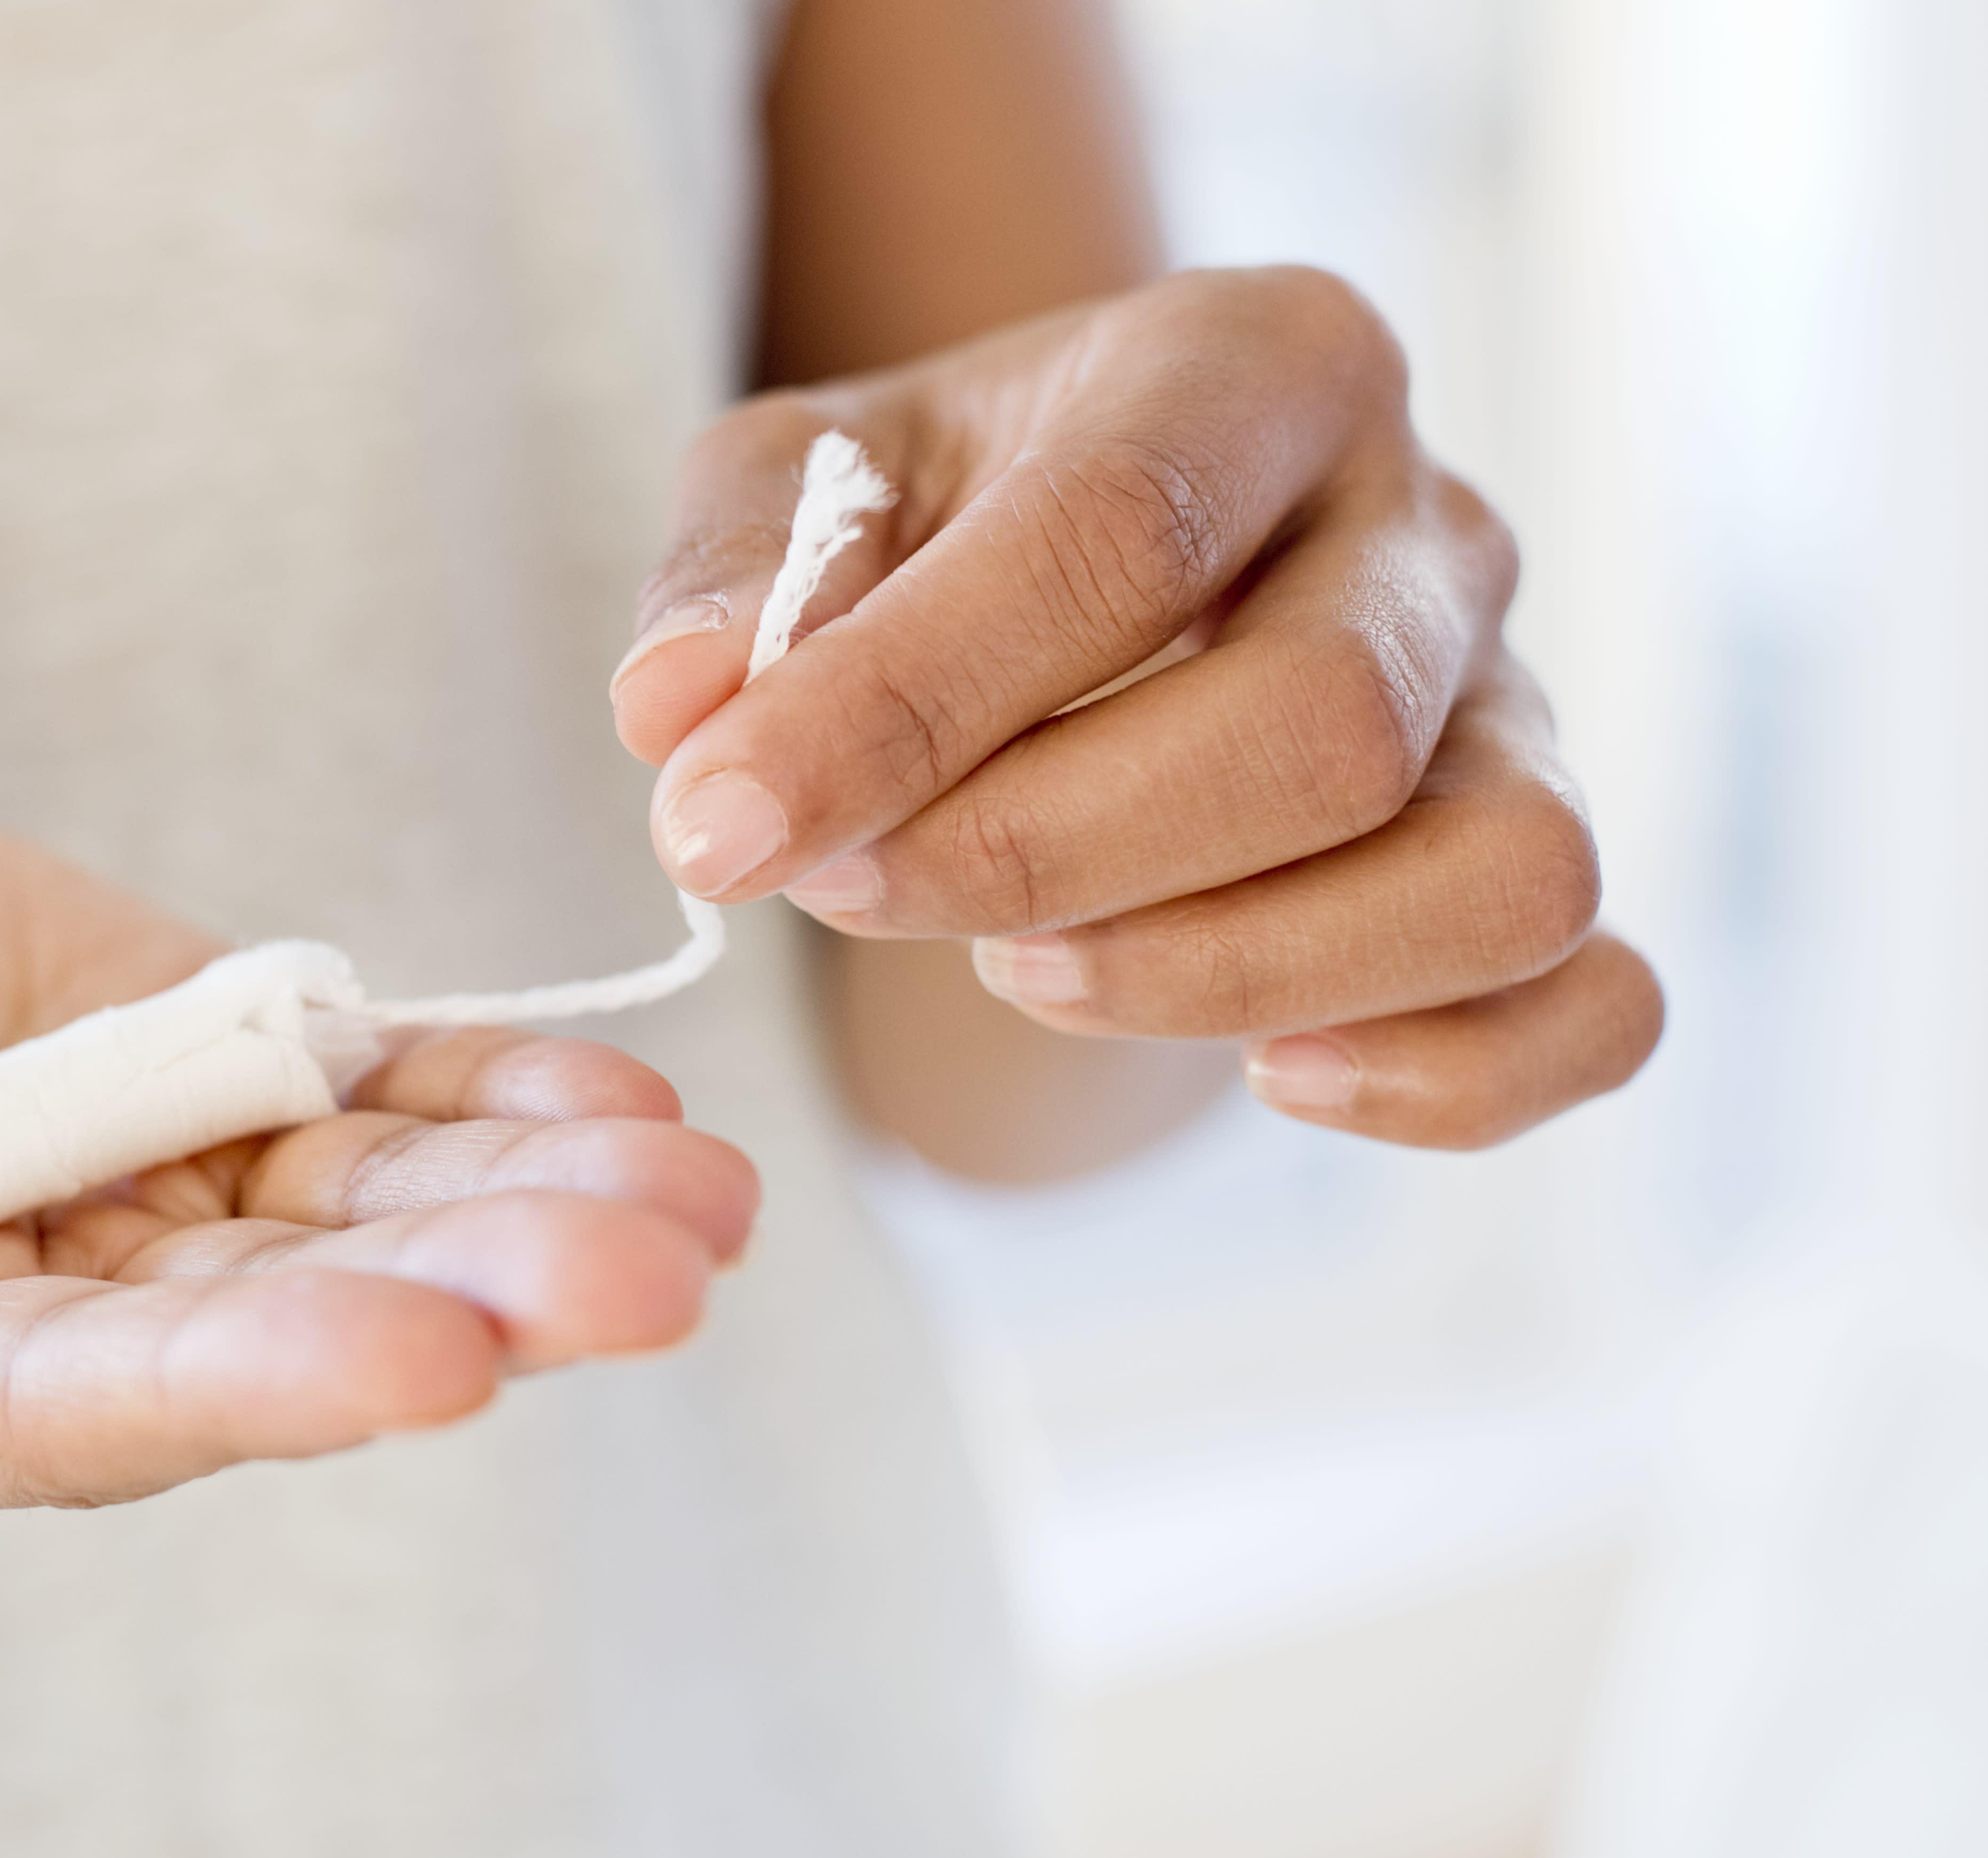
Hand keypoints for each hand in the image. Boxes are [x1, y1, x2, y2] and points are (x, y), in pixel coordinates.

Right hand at [0, 805, 754, 1551]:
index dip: (269, 1378)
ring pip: (367, 1219)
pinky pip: (367, 1107)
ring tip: (705, 1194)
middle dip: (475, 1298)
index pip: (102, 1402)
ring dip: (536, 1207)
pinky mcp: (201, 1077)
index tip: (440, 1355)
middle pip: (286, 1322)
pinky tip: (627, 1103)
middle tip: (660, 1271)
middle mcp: (61, 1318)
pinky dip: (490, 1100)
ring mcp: (150, 1195)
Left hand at [614, 267, 1661, 1148]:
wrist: (1091, 588)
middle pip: (1318, 728)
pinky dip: (1447, 1076)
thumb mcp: (802, 487)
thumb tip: (682, 713)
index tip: (720, 828)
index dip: (904, 708)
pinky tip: (1270, 1075)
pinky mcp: (1547, 854)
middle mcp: (1425, 518)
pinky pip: (1595, 999)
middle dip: (1050, 855)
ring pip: (1492, 877)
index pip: (1113, 534)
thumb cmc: (939, 529)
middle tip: (857, 893)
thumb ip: (735, 574)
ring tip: (1027, 969)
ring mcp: (1520, 698)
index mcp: (1254, 361)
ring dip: (1232, 972)